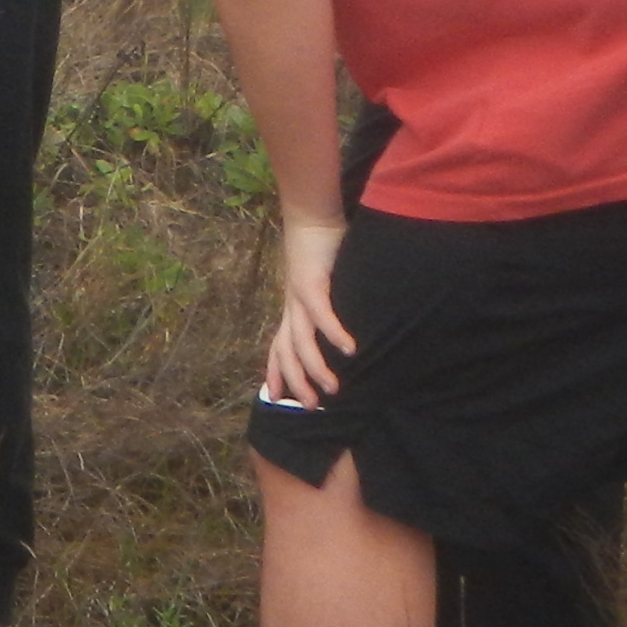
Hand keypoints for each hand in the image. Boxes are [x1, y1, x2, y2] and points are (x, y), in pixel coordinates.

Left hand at [261, 216, 356, 407]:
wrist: (311, 217)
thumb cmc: (321, 252)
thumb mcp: (323, 287)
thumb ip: (330, 308)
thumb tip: (348, 333)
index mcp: (292, 310)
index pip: (279, 348)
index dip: (277, 374)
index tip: (280, 400)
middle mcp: (291, 308)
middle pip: (286, 354)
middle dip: (295, 383)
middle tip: (310, 409)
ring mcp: (298, 297)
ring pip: (300, 342)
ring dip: (315, 368)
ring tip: (332, 390)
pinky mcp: (311, 282)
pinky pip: (321, 314)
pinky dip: (334, 333)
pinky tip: (349, 350)